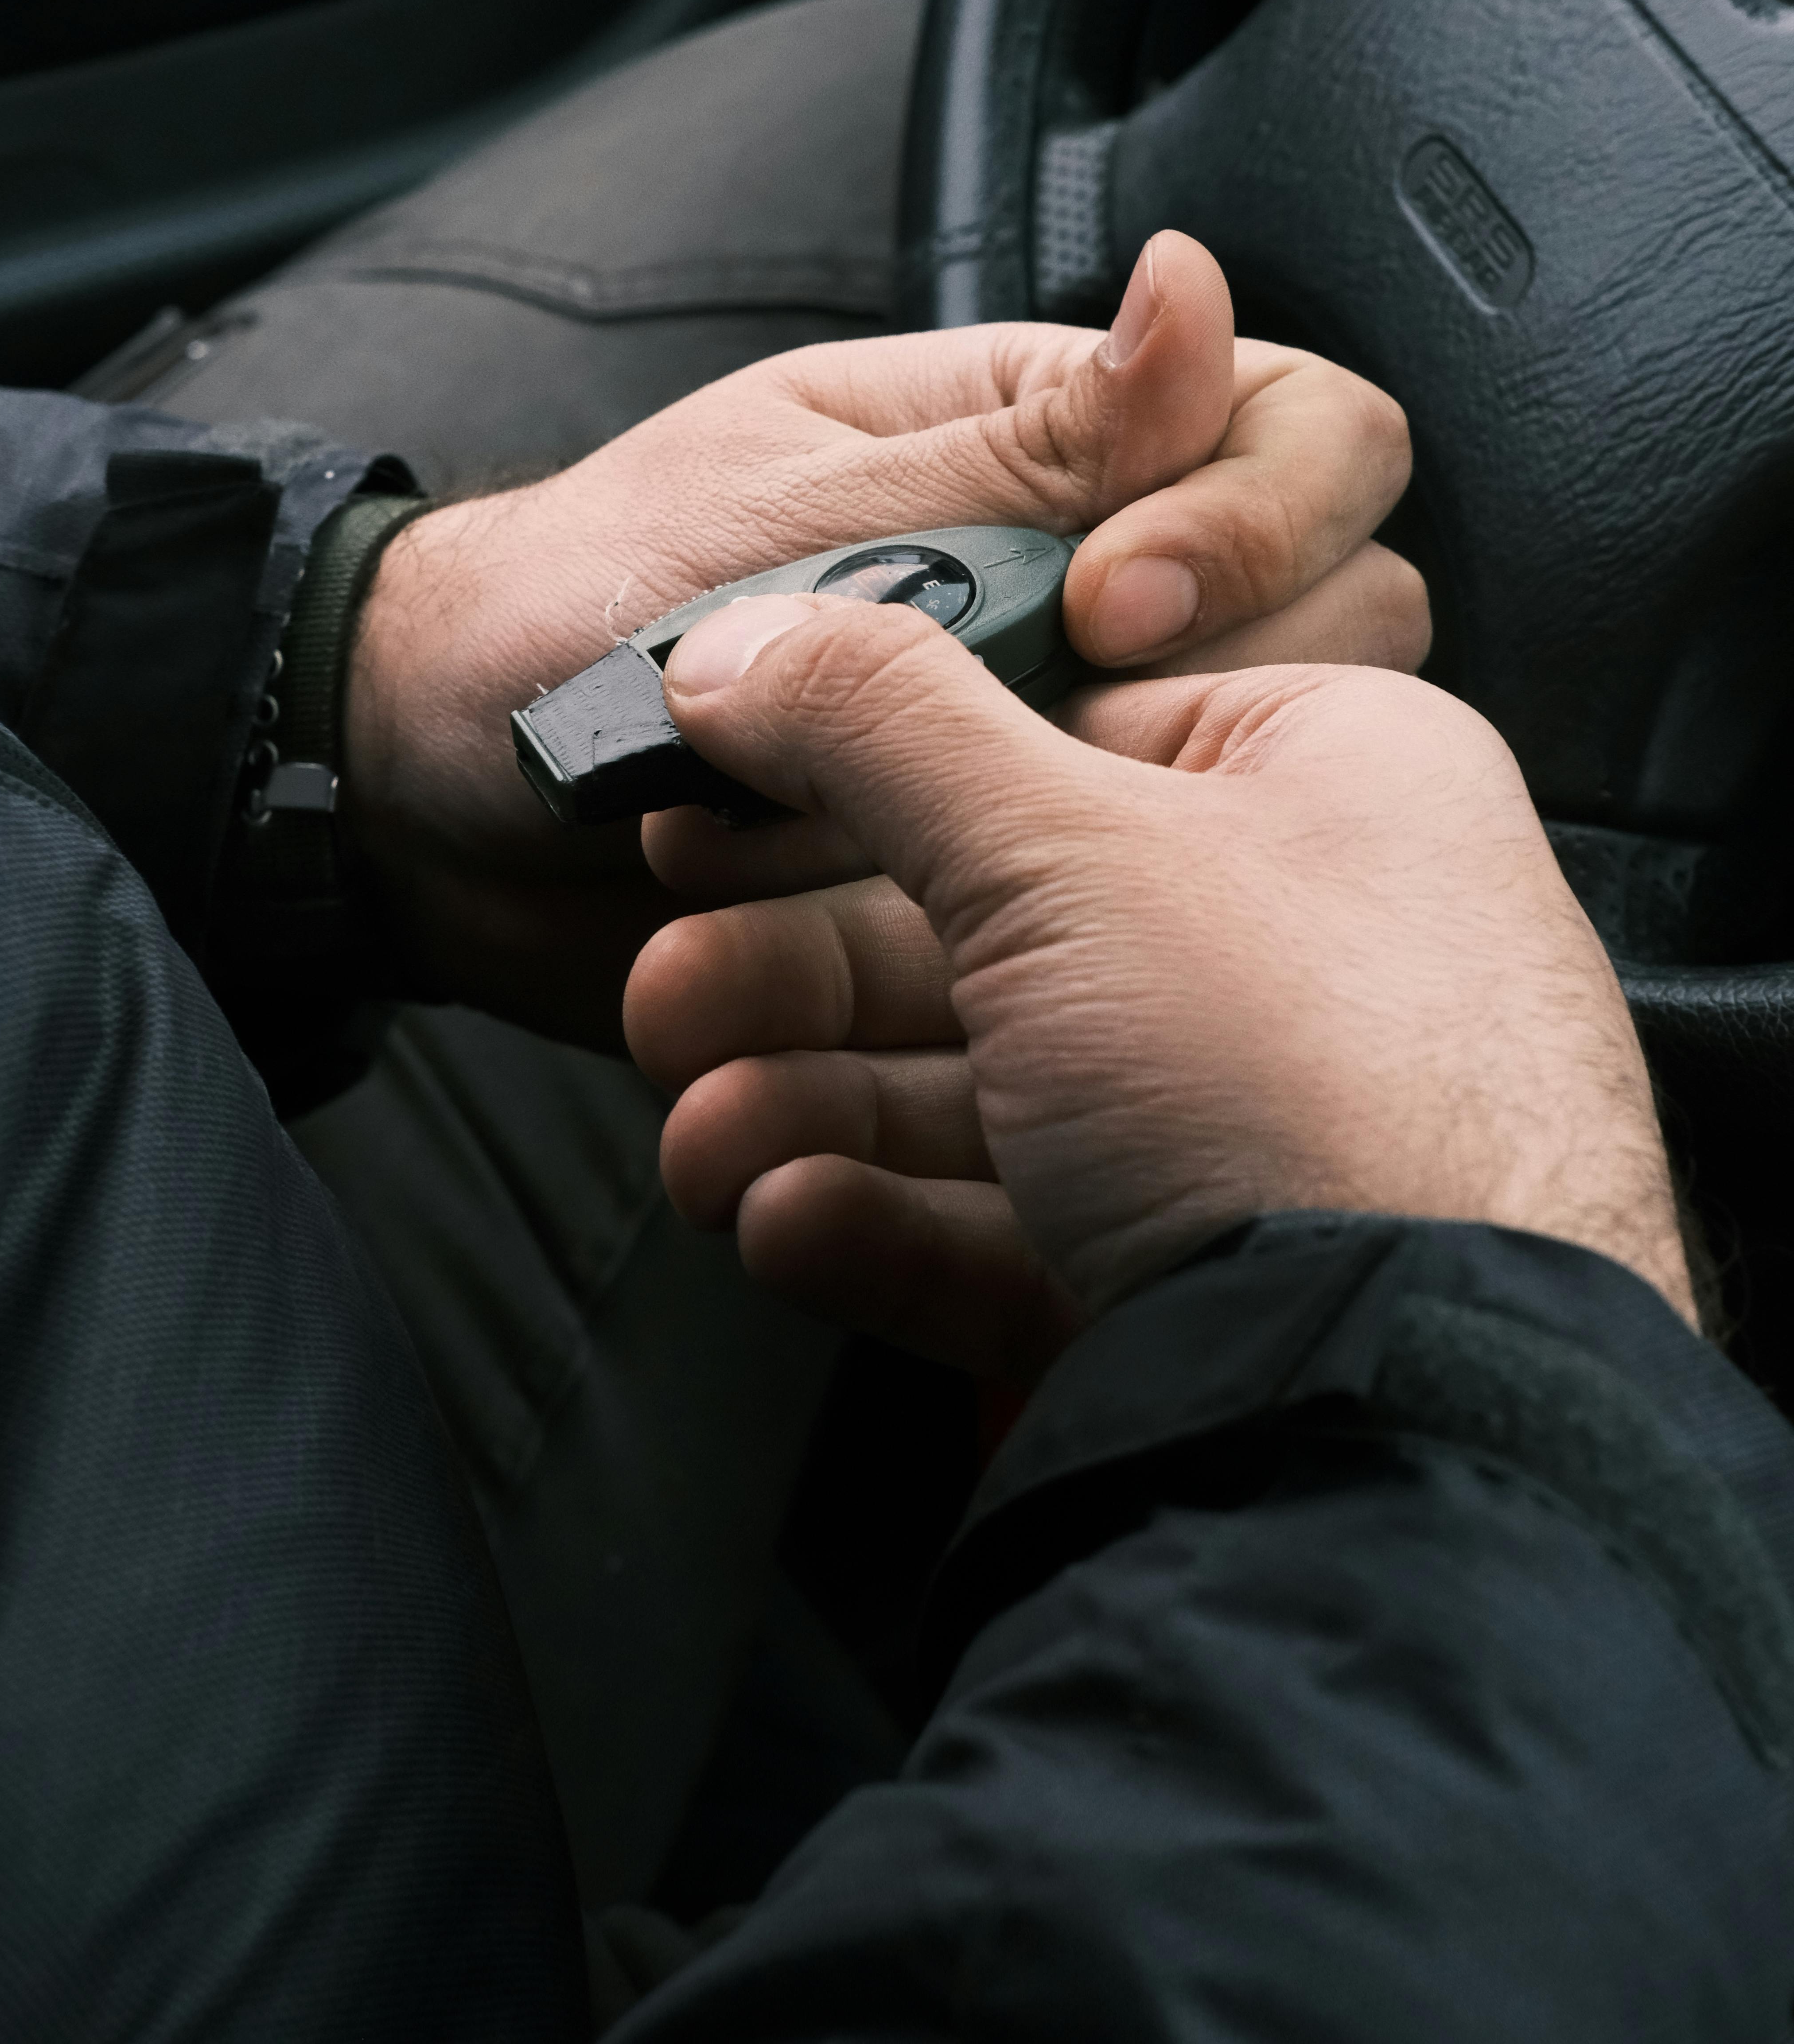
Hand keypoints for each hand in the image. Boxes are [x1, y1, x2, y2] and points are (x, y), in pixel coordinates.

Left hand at [344, 231, 1424, 1042]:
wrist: (436, 792)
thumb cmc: (578, 606)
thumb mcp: (797, 510)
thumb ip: (1019, 446)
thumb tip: (1191, 288)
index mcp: (1040, 444)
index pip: (1294, 428)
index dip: (1256, 515)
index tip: (1114, 606)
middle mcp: (1083, 584)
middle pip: (1320, 610)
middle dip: (1201, 685)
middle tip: (1033, 738)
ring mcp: (1060, 735)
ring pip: (1234, 769)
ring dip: (1103, 818)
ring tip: (909, 847)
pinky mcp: (1010, 875)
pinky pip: (1115, 898)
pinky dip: (1035, 932)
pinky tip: (932, 945)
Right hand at [625, 601, 1693, 1365]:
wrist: (1407, 1432)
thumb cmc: (1291, 1078)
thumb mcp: (1058, 845)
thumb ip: (877, 725)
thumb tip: (738, 642)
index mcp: (1335, 782)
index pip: (1064, 734)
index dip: (868, 765)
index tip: (719, 802)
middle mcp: (1316, 947)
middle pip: (1000, 931)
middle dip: (798, 978)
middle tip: (667, 998)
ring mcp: (1274, 1133)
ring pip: (993, 1094)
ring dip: (814, 1109)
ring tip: (700, 1149)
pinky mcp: (1222, 1289)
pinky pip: (1027, 1232)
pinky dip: (892, 1225)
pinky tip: (785, 1222)